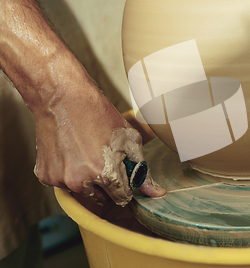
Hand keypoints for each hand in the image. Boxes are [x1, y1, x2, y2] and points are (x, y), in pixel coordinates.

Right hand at [33, 82, 166, 205]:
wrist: (62, 98)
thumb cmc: (97, 114)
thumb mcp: (128, 139)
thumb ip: (142, 170)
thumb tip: (157, 192)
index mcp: (105, 174)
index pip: (122, 197)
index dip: (125, 186)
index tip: (123, 175)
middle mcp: (80, 181)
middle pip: (102, 197)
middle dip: (107, 185)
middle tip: (104, 160)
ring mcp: (60, 180)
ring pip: (82, 191)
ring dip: (87, 180)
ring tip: (87, 153)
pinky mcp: (45, 176)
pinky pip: (63, 184)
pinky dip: (69, 173)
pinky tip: (72, 153)